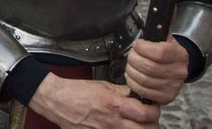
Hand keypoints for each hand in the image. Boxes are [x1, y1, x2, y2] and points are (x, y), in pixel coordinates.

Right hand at [28, 75, 160, 127]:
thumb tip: (136, 95)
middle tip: (149, 120)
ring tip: (138, 125)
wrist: (57, 100)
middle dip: (151, 125)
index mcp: (114, 105)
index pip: (145, 113)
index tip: (153, 108)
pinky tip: (122, 128)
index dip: (154, 111)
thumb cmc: (76, 91)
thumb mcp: (102, 86)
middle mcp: (112, 122)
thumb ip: (121, 92)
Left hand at [124, 38, 188, 105]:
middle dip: (133, 59)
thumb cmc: (167, 52)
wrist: (176, 66)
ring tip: (131, 65)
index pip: (159, 53)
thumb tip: (138, 42)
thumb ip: (152, 38)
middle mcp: (179, 72)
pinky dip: (133, 84)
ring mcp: (173, 86)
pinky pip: (144, 92)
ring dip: (131, 71)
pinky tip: (133, 77)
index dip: (142, 48)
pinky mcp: (166, 97)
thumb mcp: (164, 39)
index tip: (137, 45)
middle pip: (149, 67)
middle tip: (131, 55)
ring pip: (144, 80)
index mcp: (179, 55)